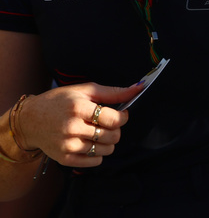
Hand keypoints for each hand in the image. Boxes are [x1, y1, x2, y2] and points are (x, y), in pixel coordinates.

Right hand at [17, 83, 143, 167]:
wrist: (29, 120)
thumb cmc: (59, 102)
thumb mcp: (84, 90)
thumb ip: (113, 92)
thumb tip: (138, 88)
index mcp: (78, 108)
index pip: (114, 119)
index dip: (123, 117)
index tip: (121, 114)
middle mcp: (72, 128)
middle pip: (112, 136)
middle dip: (116, 130)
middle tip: (108, 124)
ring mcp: (67, 145)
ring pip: (106, 150)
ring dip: (108, 142)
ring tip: (98, 133)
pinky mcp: (64, 158)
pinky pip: (94, 161)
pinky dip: (98, 154)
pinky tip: (90, 143)